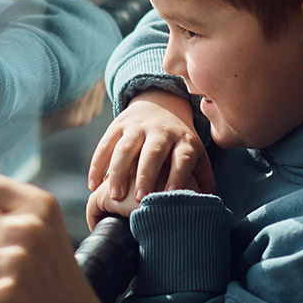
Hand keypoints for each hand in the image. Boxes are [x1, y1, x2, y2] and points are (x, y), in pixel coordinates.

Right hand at [85, 90, 212, 227]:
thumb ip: (203, 175)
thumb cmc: (179, 140)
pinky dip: (97, 165)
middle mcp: (161, 131)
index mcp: (183, 140)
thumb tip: (209, 200)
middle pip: (153, 152)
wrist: (161, 102)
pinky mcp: (118, 124)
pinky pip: (105, 145)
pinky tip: (93, 185)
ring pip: (125, 148)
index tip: (171, 195)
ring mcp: (137, 126)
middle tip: (139, 199)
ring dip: (118, 171)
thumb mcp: (196, 151)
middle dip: (146, 175)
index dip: (178, 175)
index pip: (183, 157)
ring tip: (113, 195)